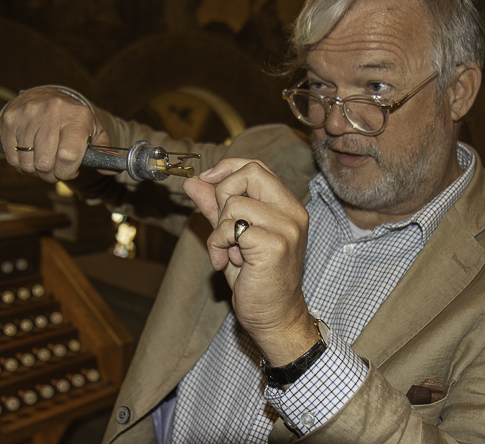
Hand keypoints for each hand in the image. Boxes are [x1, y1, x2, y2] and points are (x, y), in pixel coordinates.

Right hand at [0, 87, 111, 182]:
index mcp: (77, 117)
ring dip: (35, 171)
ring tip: (43, 161)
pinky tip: (30, 155)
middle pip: (45, 164)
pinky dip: (20, 164)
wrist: (45, 95)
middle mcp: (52, 112)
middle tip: (55, 170)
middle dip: (51, 175)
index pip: (68, 156)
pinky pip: (12, 157)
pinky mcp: (10, 120)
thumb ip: (103, 150)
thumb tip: (111, 169)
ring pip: (27, 163)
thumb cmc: (72, 118)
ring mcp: (28, 115)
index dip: (68, 172)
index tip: (70, 171)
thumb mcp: (93, 129)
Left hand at [183, 158, 318, 365]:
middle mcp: (292, 212)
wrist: (275, 317)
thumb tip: (192, 182)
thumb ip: (216, 207)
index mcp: (287, 205)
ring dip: (218, 231)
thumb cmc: (257, 279)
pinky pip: (229, 229)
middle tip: (222, 225)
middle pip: (249, 173)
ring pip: (233, 204)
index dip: (227, 168)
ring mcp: (286, 228)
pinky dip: (217, 245)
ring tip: (227, 253)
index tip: (206, 180)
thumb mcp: (233, 236)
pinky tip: (225, 263)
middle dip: (223, 195)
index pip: (256, 166)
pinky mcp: (274, 245)